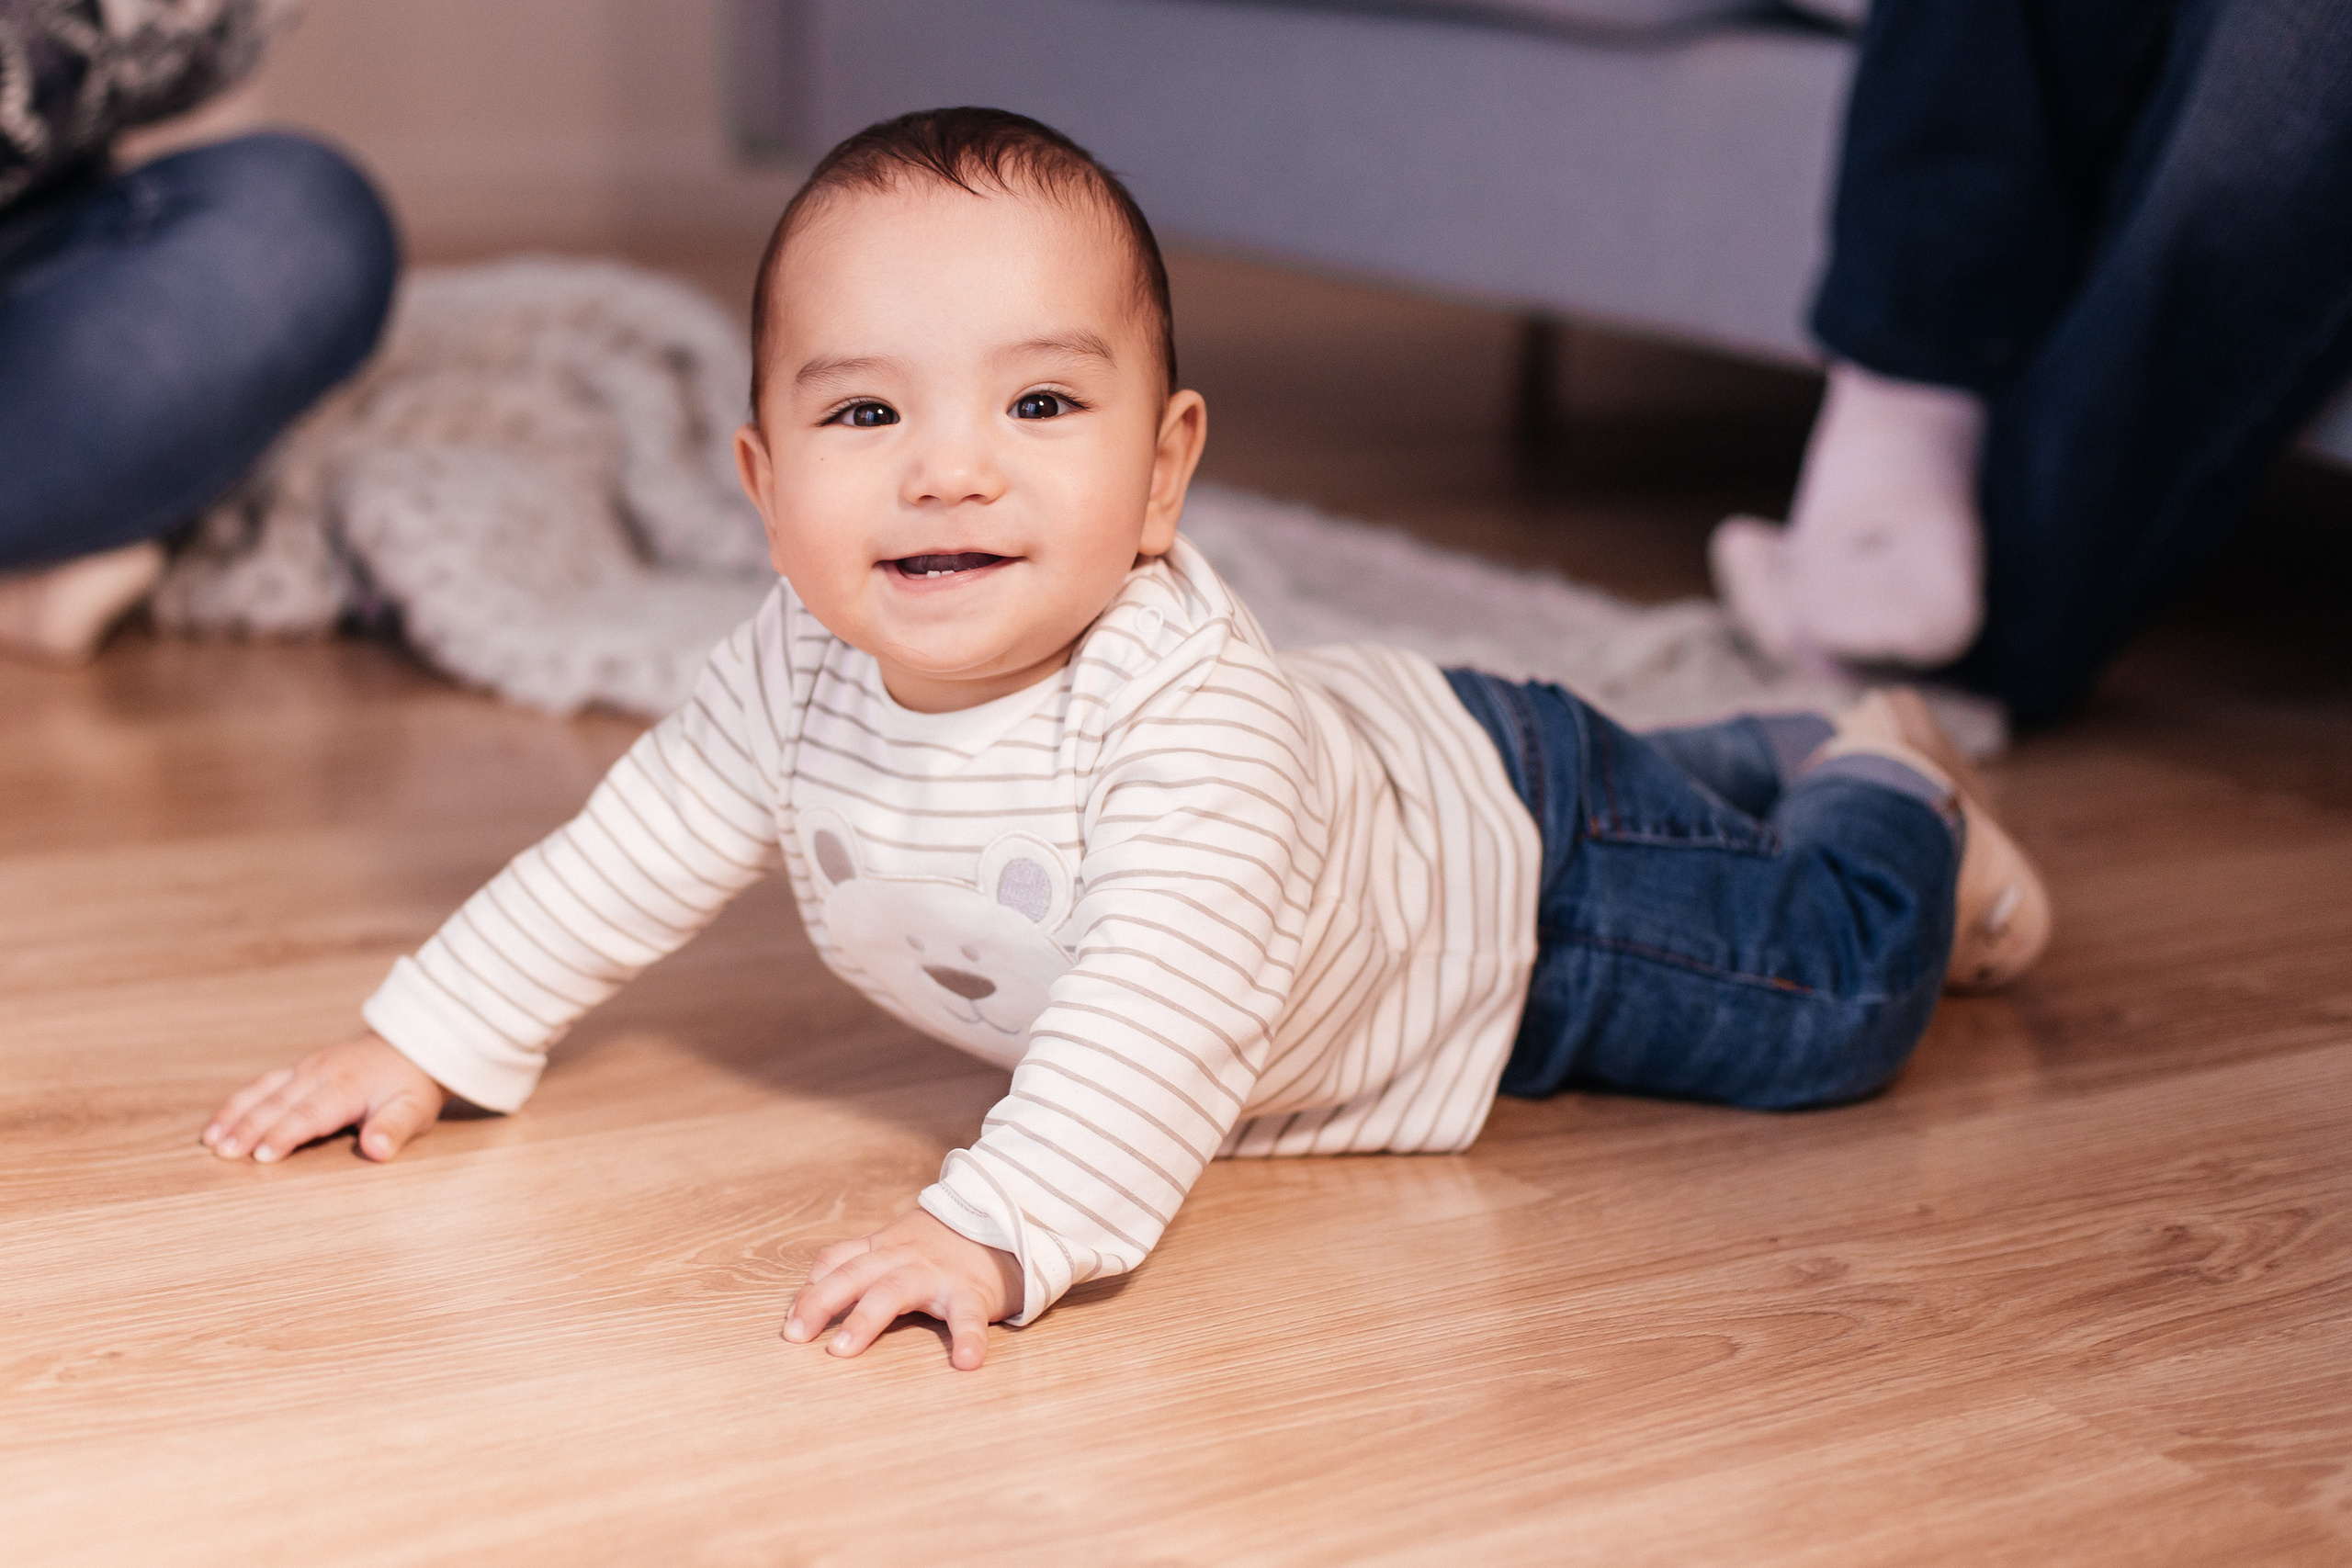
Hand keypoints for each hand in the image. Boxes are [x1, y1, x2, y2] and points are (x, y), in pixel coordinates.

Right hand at [202, 1032, 446, 1163]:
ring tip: (211, 1140)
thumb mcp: (415, 1110)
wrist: (413, 1046)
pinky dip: (239, 1102)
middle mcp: (321, 1074)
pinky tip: (219, 1122)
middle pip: (278, 1103)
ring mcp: (307, 1069)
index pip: (310, 1114)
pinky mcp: (300, 1069)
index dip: (285, 1134)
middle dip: (248, 1128)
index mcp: (347, 1087)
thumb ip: (394, 1129)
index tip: (261, 1156)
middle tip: (222, 1154)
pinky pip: (264, 1084)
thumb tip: (376, 1149)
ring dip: (235, 1114)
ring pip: (264, 1091)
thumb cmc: (412, 1086)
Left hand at [783, 1207, 1022, 1369]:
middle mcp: (902, 1257)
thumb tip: (813, 1297)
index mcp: (885, 1248)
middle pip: (853, 1274)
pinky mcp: (973, 1289)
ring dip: (865, 1320)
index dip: (810, 1288)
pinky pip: (968, 1315)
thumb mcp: (901, 1243)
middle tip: (794, 1336)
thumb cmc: (948, 1243)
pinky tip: (966, 1363)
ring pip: (893, 1291)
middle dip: (820, 1302)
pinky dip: (967, 1338)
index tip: (790, 1319)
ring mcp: (936, 1272)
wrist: (1010, 1217)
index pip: (837, 1260)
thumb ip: (865, 1262)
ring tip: (843, 1351)